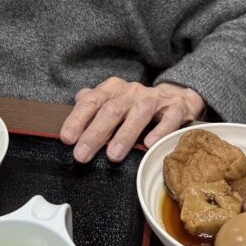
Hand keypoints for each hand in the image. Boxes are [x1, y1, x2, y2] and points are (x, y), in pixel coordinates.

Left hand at [59, 78, 205, 162]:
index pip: (91, 101)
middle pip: (112, 109)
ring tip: (113, 156)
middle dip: (95, 133)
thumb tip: (69, 125)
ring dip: (125, 134)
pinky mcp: (177, 108)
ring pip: (139, 113)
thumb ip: (92, 110)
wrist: (177, 98)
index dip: (77, 119)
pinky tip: (149, 145)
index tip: (67, 138)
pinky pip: (169, 118)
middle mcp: (132, 92)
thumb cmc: (137, 105)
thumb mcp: (113, 102)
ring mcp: (155, 99)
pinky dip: (159, 131)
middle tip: (82, 154)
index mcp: (113, 89)